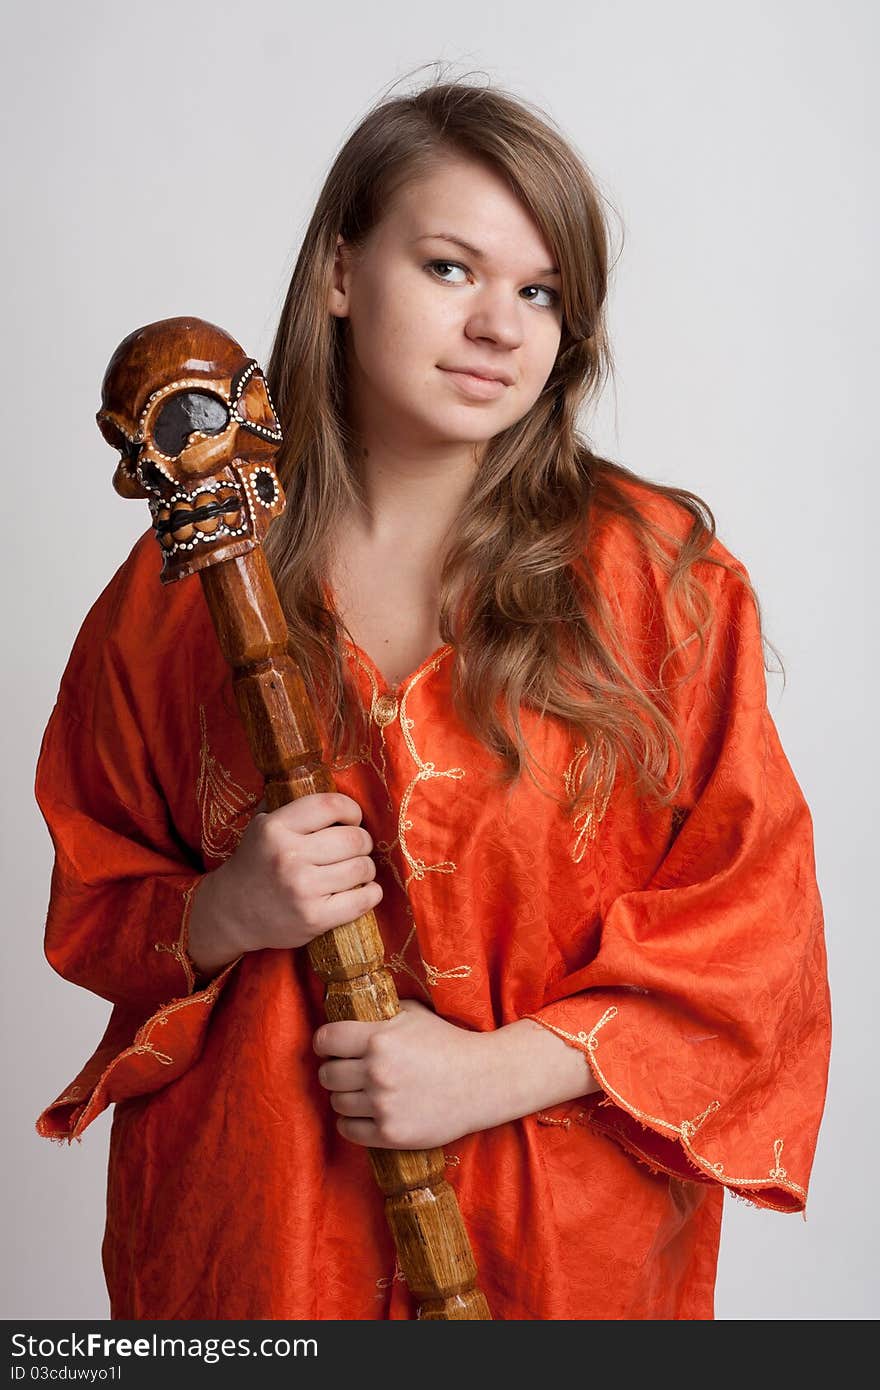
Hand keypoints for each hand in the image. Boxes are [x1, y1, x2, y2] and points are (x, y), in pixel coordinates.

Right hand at [187, 792, 382, 976]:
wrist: (231, 912)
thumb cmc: (256, 864)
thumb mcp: (261, 826)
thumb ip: (292, 805)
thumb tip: (331, 785)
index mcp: (275, 828)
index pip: (330, 805)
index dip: (351, 810)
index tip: (352, 819)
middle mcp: (288, 856)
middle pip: (354, 839)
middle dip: (363, 841)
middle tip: (355, 848)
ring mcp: (302, 889)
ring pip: (362, 868)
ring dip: (366, 868)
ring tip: (355, 870)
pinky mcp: (315, 918)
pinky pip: (363, 899)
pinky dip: (371, 893)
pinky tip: (362, 890)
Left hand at [313, 998, 490, 1149]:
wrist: (481, 1081)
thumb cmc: (447, 1043)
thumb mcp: (413, 1014)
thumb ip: (379, 1015)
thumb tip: (348, 1014)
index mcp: (378, 1039)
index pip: (326, 1040)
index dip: (325, 1042)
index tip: (330, 1046)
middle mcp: (376, 1072)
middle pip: (327, 1074)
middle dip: (335, 1070)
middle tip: (348, 1070)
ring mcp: (382, 1105)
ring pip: (337, 1102)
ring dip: (345, 1096)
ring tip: (362, 1092)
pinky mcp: (390, 1133)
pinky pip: (348, 1130)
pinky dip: (352, 1122)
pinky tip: (366, 1113)